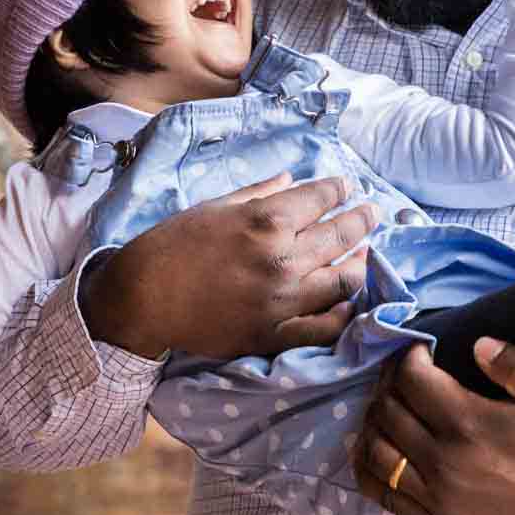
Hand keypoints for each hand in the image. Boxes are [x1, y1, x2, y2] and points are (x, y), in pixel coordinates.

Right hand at [82, 172, 378, 358]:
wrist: (142, 299)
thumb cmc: (172, 245)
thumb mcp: (214, 206)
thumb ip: (259, 193)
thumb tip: (291, 179)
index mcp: (265, 222)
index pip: (320, 198)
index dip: (338, 189)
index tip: (346, 186)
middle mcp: (281, 260)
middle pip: (340, 236)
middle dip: (362, 219)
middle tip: (372, 212)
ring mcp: (282, 301)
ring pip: (343, 281)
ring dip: (360, 263)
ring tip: (363, 254)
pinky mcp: (274, 335)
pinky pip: (324, 328)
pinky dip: (342, 313)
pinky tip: (347, 301)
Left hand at [356, 338, 514, 514]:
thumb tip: (478, 344)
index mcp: (470, 423)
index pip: (412, 379)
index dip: (409, 358)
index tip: (420, 352)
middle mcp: (443, 459)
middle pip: (388, 410)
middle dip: (389, 385)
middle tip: (404, 376)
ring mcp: (435, 494)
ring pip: (376, 449)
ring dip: (374, 422)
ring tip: (391, 408)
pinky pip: (382, 493)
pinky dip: (368, 468)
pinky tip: (375, 449)